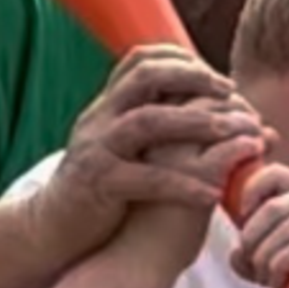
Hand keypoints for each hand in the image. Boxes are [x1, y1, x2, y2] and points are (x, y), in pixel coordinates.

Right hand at [25, 45, 266, 266]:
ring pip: (147, 122)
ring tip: (235, 133)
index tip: (218, 76)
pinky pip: (146, 180)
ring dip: (195, 123)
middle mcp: (100, 119)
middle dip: (193, 80)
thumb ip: (151, 124)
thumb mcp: (120, 146)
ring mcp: (97, 149)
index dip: (181, 59)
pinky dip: (183, 185)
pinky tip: (214, 193)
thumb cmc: (102, 188)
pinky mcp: (100, 185)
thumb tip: (203, 108)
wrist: (53, 228)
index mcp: (107, 105)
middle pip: (146, 79)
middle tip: (232, 92)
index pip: (140, 61)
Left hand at [229, 164, 288, 287]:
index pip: (274, 174)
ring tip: (268, 281)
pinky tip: (279, 283)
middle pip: (273, 205)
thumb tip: (233, 255)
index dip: (248, 194)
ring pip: (283, 228)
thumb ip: (264, 262)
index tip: (241, 228)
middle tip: (253, 267)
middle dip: (252, 239)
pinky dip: (281, 265)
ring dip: (264, 258)